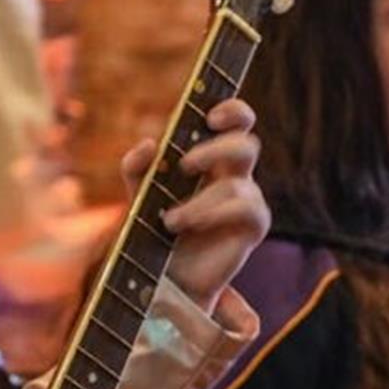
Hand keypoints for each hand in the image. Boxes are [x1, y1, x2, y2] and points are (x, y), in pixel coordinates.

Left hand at [122, 99, 268, 314]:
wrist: (164, 277)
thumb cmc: (155, 230)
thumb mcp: (137, 194)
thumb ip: (135, 167)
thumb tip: (150, 144)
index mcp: (213, 158)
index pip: (236, 122)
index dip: (233, 111)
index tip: (210, 116)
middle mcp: (235, 175)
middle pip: (247, 144)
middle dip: (218, 148)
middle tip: (185, 163)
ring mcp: (248, 201)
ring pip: (238, 183)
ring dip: (200, 200)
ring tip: (169, 221)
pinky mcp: (253, 227)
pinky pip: (247, 208)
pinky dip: (214, 213)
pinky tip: (189, 225)